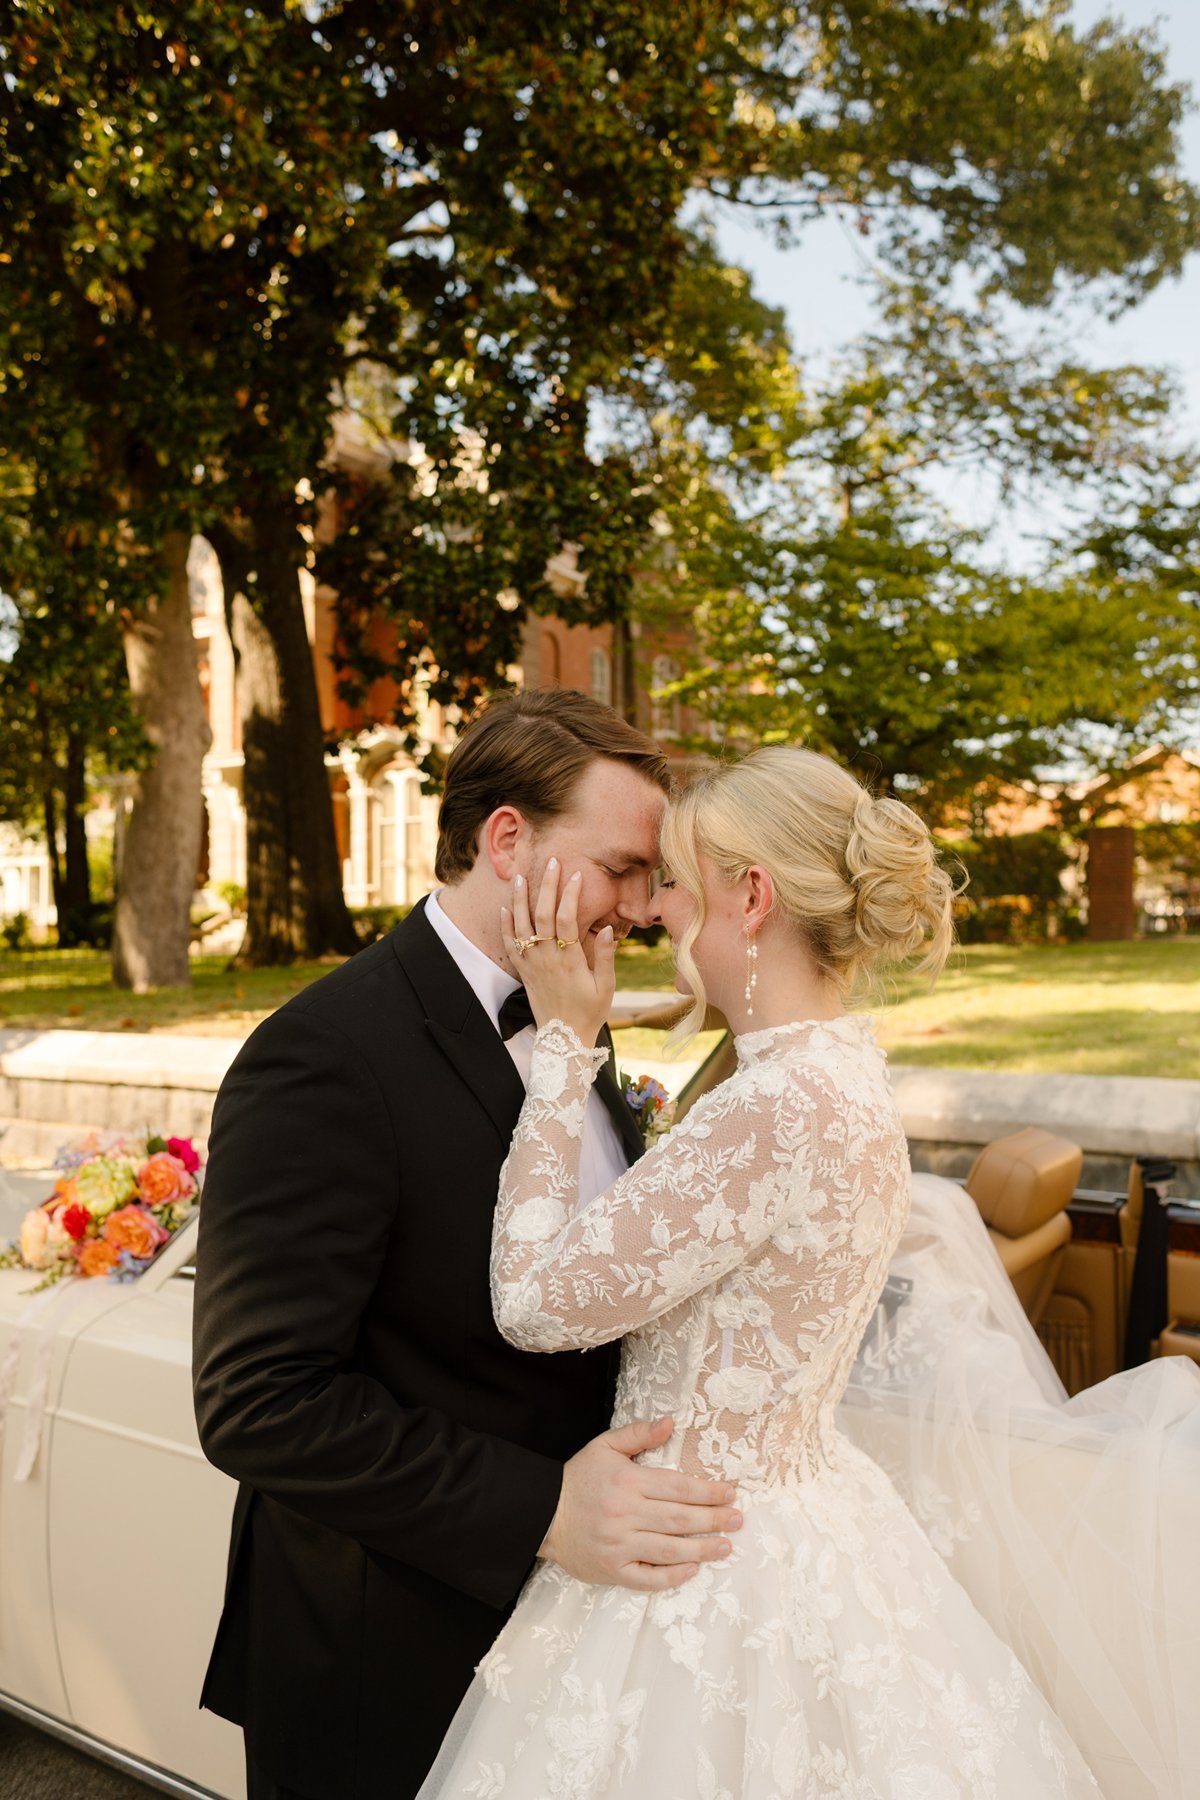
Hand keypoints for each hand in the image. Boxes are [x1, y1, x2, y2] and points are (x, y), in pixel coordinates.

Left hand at [500, 858, 614, 1044]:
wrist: (563, 1038)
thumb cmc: (589, 1012)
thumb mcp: (606, 987)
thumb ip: (605, 957)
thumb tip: (608, 928)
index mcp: (569, 960)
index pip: (567, 919)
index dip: (570, 895)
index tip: (576, 875)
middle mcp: (547, 959)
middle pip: (543, 915)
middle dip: (547, 886)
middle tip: (552, 862)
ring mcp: (532, 965)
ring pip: (522, 926)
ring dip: (519, 900)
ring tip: (519, 877)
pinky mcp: (524, 972)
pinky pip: (510, 945)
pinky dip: (506, 926)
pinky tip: (504, 908)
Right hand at [537, 1416, 741, 1591]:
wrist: (541, 1514)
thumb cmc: (578, 1479)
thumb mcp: (604, 1446)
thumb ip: (639, 1435)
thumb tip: (671, 1423)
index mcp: (628, 1482)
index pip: (678, 1487)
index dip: (708, 1491)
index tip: (731, 1492)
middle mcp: (626, 1515)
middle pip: (679, 1519)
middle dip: (713, 1519)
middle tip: (738, 1520)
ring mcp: (619, 1546)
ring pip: (669, 1550)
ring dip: (702, 1549)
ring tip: (725, 1546)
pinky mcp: (612, 1571)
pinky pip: (648, 1579)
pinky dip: (672, 1577)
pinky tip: (692, 1569)